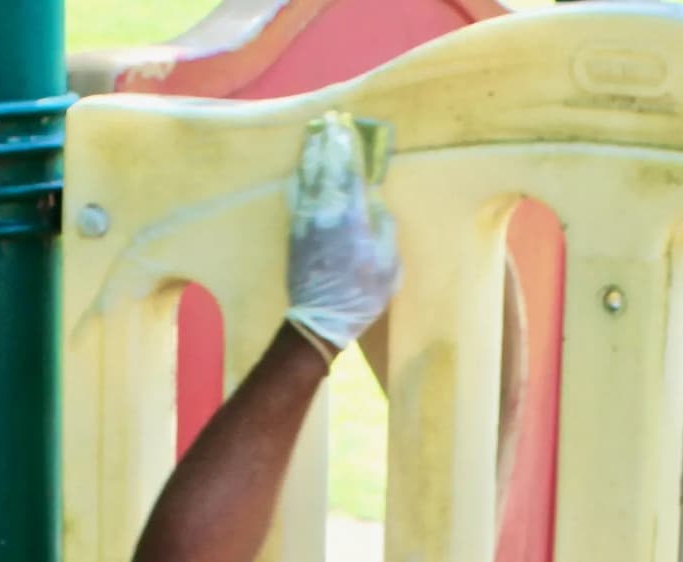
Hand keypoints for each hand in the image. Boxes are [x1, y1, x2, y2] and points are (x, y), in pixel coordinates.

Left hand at [285, 111, 400, 358]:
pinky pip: (297, 197)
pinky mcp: (294, 233)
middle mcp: (325, 213)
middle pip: (326, 168)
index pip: (349, 171)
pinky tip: (301, 168)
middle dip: (329, 142)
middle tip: (330, 120)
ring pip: (308, 179)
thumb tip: (376, 205)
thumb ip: (384, 230)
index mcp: (351, 217)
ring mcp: (306, 222)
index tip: (347, 126)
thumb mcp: (388, 265)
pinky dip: (300, 178)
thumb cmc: (360, 295)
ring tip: (315, 133)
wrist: (320, 320)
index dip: (348, 146)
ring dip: (312, 154)